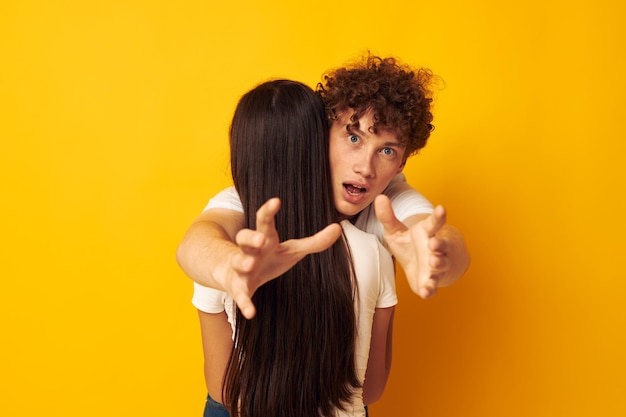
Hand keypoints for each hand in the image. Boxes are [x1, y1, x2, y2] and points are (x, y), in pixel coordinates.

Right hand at [225, 198, 341, 318]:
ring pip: (238, 262)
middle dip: (251, 237)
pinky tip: (251, 313)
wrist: (235, 273)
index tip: (276, 201)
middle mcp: (250, 250)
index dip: (268, 211)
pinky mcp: (238, 287)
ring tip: (250, 264)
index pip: (264, 221)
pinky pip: (240, 295)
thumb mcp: (292, 250)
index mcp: (264, 238)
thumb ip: (314, 241)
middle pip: (245, 238)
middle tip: (260, 238)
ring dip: (243, 262)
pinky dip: (244, 303)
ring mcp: (241, 268)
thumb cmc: (268, 258)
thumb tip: (338, 228)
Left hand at [374, 195, 450, 298]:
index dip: (439, 216)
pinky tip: (425, 291)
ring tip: (433, 261)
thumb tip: (379, 197)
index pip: (434, 223)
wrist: (423, 266)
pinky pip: (432, 286)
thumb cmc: (410, 244)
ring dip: (438, 263)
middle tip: (433, 242)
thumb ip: (387, 216)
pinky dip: (429, 289)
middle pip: (442, 244)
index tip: (442, 208)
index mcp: (427, 233)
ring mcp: (436, 266)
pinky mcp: (431, 281)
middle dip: (440, 243)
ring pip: (441, 264)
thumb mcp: (396, 230)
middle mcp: (435, 249)